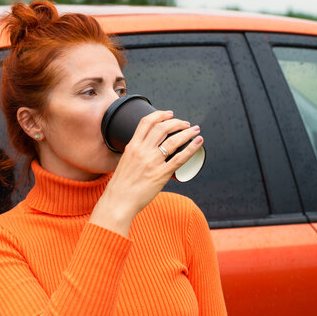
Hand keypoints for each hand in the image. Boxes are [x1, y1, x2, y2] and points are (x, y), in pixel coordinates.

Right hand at [89, 110, 202, 235]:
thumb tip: (146, 150)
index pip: (147, 122)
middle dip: (177, 122)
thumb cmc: (121, 185)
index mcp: (132, 146)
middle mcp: (142, 151)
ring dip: (187, 132)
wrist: (118, 202)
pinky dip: (191, 148)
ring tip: (195, 130)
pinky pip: (180, 158)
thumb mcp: (125, 161)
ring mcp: (153, 162)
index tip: (169, 113)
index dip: (160, 114)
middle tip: (185, 124)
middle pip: (162, 128)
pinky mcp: (161, 174)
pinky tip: (198, 142)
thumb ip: (135, 153)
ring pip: (173, 141)